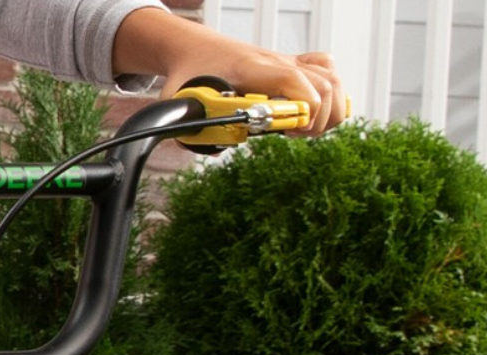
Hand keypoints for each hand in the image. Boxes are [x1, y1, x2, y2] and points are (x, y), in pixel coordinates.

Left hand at [114, 9, 347, 135]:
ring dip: (330, 111)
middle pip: (325, 84)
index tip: (293, 132)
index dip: (305, 109)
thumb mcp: (179, 101)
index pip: (294, 81)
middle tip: (295, 136)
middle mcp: (277, 63)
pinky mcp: (294, 67)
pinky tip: (311, 114)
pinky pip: (329, 73)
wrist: (196, 48)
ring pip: (333, 80)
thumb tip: (198, 147)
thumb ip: (185, 125)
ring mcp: (289, 63)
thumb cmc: (190, 74)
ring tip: (303, 129)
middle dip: (319, 120)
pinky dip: (333, 95)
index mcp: (251, 70)